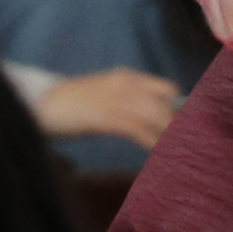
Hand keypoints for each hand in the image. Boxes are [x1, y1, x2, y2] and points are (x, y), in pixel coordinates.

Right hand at [40, 68, 184, 151]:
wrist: (43, 104)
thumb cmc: (73, 105)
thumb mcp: (105, 96)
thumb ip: (128, 102)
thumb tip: (156, 121)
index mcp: (127, 77)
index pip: (167, 90)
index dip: (179, 109)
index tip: (187, 128)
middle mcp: (126, 84)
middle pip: (167, 105)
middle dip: (180, 126)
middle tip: (188, 146)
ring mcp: (117, 99)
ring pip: (157, 117)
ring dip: (170, 137)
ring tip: (178, 154)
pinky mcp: (107, 117)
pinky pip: (140, 130)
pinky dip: (152, 143)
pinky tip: (157, 154)